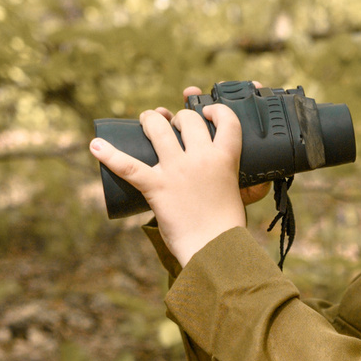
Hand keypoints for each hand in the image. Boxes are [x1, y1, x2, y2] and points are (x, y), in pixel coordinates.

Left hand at [87, 93, 246, 263]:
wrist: (214, 250)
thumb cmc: (229, 229)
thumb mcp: (243, 198)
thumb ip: (251, 185)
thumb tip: (265, 180)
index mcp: (226, 158)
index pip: (226, 120)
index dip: (215, 109)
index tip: (207, 111)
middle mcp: (201, 158)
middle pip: (187, 119)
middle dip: (178, 117)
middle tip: (171, 122)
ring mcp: (176, 170)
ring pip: (157, 128)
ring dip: (149, 120)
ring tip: (146, 120)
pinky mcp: (156, 186)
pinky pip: (128, 166)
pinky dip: (109, 154)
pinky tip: (96, 145)